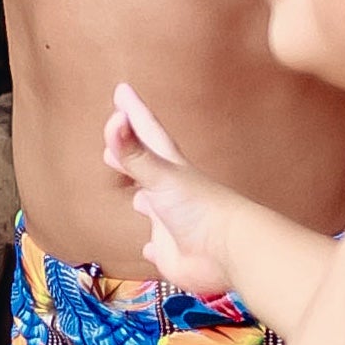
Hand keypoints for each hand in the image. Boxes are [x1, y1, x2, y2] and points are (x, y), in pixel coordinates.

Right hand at [104, 78, 234, 295]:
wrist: (231, 251)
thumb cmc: (199, 208)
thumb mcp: (161, 176)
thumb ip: (134, 152)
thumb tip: (113, 119)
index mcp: (171, 170)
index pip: (149, 134)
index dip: (134, 113)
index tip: (123, 91)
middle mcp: (172, 193)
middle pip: (149, 166)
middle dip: (132, 151)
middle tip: (118, 135)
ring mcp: (173, 223)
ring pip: (155, 206)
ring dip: (143, 197)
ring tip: (133, 192)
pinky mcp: (174, 253)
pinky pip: (160, 246)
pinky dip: (152, 245)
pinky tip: (150, 246)